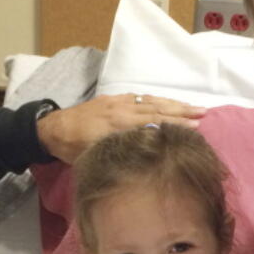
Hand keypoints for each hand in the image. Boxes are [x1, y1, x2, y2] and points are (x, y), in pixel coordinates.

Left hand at [37, 94, 204, 163]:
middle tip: (204, 114)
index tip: (195, 127)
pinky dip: (156, 99)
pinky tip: (167, 102)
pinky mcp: (113, 99)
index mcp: (118, 124)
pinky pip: (139, 97)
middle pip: (157, 108)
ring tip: (194, 107)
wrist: (50, 129)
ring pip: (151, 100)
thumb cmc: (71, 148)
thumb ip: (117, 153)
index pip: (153, 121)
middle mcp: (121, 109)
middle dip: (182, 111)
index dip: (174, 124)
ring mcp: (118, 102)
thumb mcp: (93, 155)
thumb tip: (143, 156)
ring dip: (173, 103)